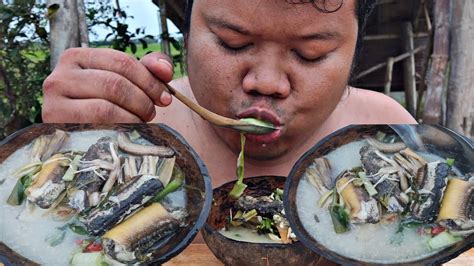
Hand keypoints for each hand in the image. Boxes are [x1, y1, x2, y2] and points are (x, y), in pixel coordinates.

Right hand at [42, 48, 173, 122]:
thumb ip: (150, 68)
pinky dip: (120, 129)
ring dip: (133, 117)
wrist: (82, 142)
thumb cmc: (109, 107)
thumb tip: (165, 70)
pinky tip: (128, 132)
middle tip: (152, 113)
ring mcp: (53, 103)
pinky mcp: (56, 127)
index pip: (121, 61)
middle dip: (142, 100)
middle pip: (114, 84)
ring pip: (105, 107)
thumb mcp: (128, 82)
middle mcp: (58, 77)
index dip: (150, 80)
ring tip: (141, 122)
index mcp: (76, 58)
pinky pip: (96, 128)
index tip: (165, 97)